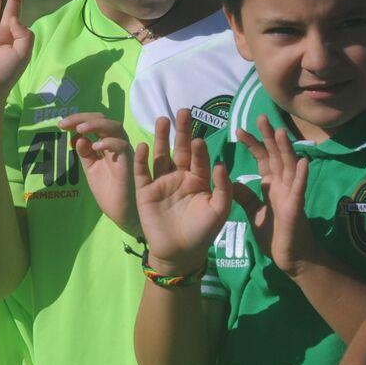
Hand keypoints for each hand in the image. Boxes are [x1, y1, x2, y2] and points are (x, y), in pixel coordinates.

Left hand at [62, 112, 137, 233]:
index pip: (94, 123)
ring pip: (115, 127)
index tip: (61, 124)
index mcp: (106, 145)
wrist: (122, 213)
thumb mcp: (91, 169)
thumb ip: (85, 154)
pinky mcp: (129, 163)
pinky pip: (122, 146)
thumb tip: (78, 138)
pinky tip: (94, 147)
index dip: (78, 120)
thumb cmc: (109, 191)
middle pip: (103, 120)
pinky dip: (108, 142)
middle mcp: (116, 144)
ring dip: (96, 125)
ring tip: (79, 129)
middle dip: (83, 118)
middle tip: (64, 124)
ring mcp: (124, 152)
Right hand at [132, 112, 232, 274]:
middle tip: (183, 111)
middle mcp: (180, 176)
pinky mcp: (145, 190)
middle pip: (180, 149)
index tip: (199, 138)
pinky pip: (142, 172)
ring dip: (162, 138)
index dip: (199, 149)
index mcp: (199, 179)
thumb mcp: (219, 211)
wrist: (179, 253)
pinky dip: (142, 159)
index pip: (199, 159)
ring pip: (161, 155)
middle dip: (182, 131)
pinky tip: (143, 145)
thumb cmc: (203, 232)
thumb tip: (220, 163)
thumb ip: (223, 188)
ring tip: (162, 119)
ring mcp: (161, 182)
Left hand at [233, 118, 315, 277]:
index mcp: (272, 185)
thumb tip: (233, 182)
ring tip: (281, 131)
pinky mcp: (297, 207)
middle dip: (268, 137)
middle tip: (261, 117)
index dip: (253, 144)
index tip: (239, 129)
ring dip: (286, 149)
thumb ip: (245, 197)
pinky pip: (299, 189)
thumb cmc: (274, 235)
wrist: (290, 257)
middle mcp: (283, 185)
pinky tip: (303, 161)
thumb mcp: (254, 212)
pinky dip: (301, 175)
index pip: (262, 159)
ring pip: (289, 167)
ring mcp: (291, 194)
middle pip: (275, 156)